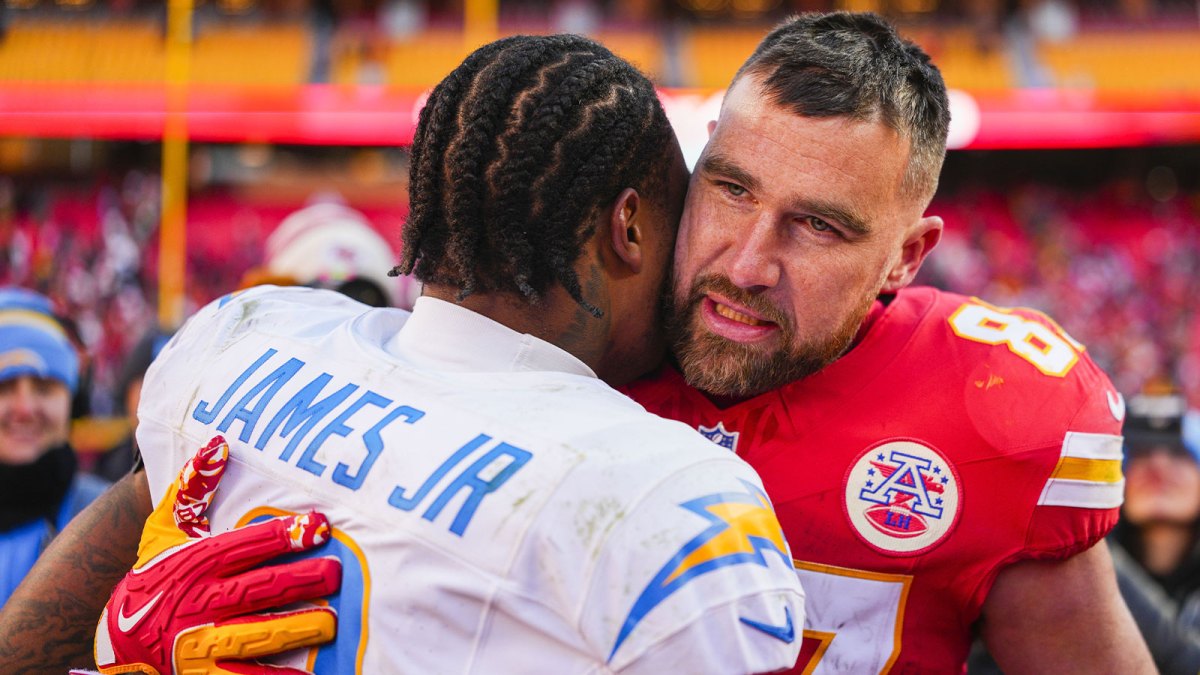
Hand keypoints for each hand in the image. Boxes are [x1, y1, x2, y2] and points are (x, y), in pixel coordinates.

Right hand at [94, 436, 341, 674]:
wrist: (117, 640)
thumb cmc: (156, 574)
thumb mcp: (164, 530)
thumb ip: (192, 488)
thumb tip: (219, 442)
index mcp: (193, 564)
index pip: (241, 547)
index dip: (280, 536)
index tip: (319, 526)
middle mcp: (196, 603)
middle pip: (254, 591)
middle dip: (297, 581)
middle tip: (336, 572)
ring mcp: (199, 644)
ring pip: (251, 636)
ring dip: (293, 630)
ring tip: (332, 622)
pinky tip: (308, 672)